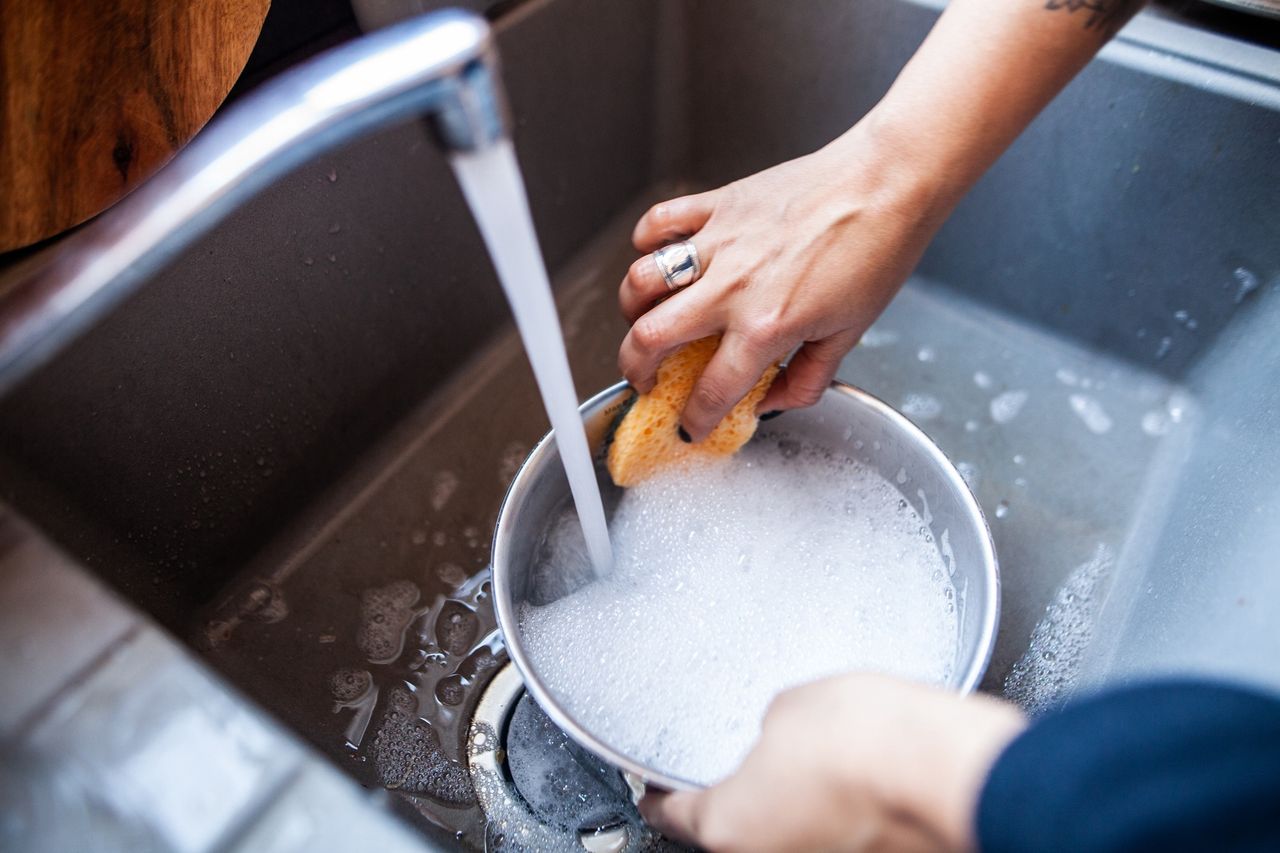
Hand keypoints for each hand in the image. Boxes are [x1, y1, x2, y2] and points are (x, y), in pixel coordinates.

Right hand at [617, 115, 951, 441]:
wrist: (887, 182)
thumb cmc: (878, 251)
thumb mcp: (850, 334)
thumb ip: (807, 378)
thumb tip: (774, 400)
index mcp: (766, 327)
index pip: (710, 391)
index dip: (694, 420)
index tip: (690, 426)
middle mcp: (731, 288)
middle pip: (648, 339)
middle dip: (635, 372)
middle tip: (644, 380)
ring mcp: (718, 244)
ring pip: (640, 283)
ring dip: (632, 311)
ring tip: (645, 321)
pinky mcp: (717, 205)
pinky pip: (658, 225)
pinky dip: (647, 244)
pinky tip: (659, 258)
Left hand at [639, 674, 1024, 852]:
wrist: (945, 771)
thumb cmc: (865, 740)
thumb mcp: (790, 706)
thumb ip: (768, 728)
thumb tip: (778, 734)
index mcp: (728, 826)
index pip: (673, 815)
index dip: (662, 795)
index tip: (656, 789)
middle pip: (733, 835)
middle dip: (740, 802)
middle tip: (752, 767)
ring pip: (787, 841)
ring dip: (794, 812)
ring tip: (819, 771)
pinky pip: (833, 840)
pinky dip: (838, 819)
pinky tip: (857, 787)